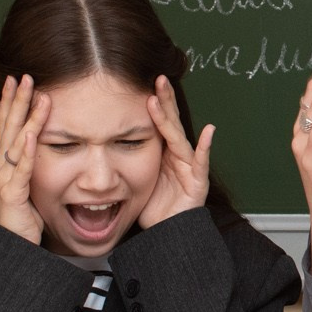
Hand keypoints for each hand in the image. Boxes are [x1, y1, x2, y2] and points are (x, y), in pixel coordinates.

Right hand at [0, 74, 48, 243]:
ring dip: (26, 117)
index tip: (15, 78)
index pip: (7, 123)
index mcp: (5, 159)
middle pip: (9, 126)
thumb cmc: (21, 211)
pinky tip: (31, 135)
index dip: (10, 100)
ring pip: (16, 141)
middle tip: (23, 76)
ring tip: (35, 95)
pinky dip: (26, 151)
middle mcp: (2, 164)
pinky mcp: (14, 193)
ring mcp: (6, 177)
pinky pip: (21, 169)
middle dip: (17, 100)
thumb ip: (24, 158)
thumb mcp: (23, 179)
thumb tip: (30, 136)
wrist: (12, 243)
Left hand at [140, 75, 212, 226]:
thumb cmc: (155, 207)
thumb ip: (129, 160)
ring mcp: (189, 166)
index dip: (153, 103)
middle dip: (164, 99)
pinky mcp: (197, 181)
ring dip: (169, 117)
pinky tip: (209, 131)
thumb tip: (102, 142)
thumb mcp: (137, 179)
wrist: (170, 233)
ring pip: (178, 136)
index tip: (143, 82)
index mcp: (162, 152)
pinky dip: (205, 147)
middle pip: (169, 122)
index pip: (158, 122)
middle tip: (157, 78)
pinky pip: (200, 161)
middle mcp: (177, 155)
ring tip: (162, 97)